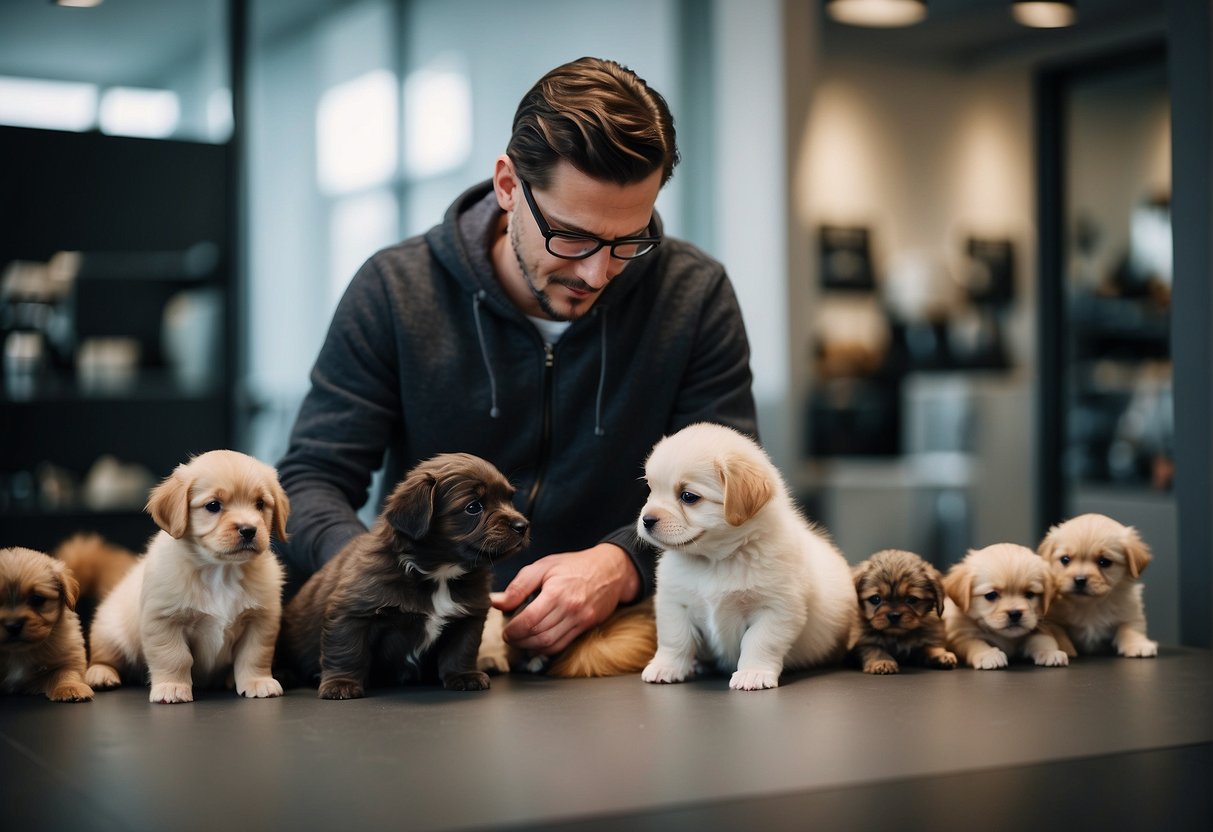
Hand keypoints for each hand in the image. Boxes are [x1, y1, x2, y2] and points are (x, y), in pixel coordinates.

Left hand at [492, 543, 639, 654]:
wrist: (610, 569)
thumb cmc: (575, 565)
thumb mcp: (543, 566)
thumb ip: (519, 586)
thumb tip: (497, 603)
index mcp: (556, 592)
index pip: (528, 621)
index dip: (512, 631)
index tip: (505, 630)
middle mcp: (569, 609)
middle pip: (538, 635)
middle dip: (518, 640)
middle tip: (509, 636)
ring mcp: (579, 620)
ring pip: (549, 644)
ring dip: (530, 647)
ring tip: (520, 640)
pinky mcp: (585, 626)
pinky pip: (562, 645)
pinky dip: (546, 648)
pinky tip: (536, 642)